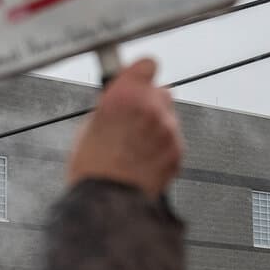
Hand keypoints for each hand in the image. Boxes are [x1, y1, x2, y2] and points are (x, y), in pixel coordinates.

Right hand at [67, 58, 181, 196]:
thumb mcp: (91, 127)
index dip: (140, 74)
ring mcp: (168, 130)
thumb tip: (120, 100)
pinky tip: (145, 160)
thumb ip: (112, 107)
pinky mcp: (178, 151)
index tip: (137, 77)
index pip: (146, 65)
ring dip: (157, 127)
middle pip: (160, 92)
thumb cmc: (93, 170)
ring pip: (168, 117)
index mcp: (124, 95)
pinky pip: (173, 140)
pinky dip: (163, 147)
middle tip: (132, 121)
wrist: (109, 205)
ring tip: (136, 148)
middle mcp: (151, 107)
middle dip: (149, 103)